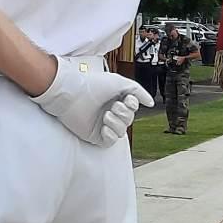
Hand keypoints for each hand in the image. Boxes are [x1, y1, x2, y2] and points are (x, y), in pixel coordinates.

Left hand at [28, 56, 151, 147]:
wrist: (71, 94)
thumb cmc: (93, 85)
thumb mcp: (120, 82)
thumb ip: (137, 91)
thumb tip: (151, 103)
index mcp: (115, 99)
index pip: (133, 107)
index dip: (132, 105)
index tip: (126, 99)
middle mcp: (109, 111)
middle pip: (129, 119)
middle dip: (124, 114)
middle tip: (113, 106)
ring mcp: (101, 124)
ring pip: (122, 131)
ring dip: (116, 123)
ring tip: (106, 115)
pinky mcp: (94, 135)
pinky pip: (111, 141)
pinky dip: (110, 134)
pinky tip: (104, 127)